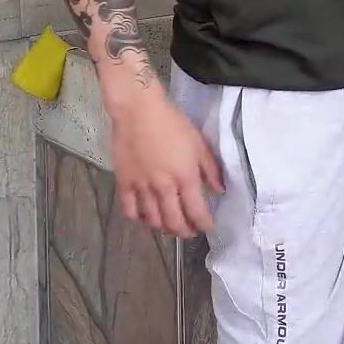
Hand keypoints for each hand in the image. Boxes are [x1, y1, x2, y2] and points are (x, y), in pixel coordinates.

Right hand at [107, 91, 223, 238]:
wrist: (138, 112)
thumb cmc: (172, 124)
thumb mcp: (199, 143)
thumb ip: (210, 169)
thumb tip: (219, 191)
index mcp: (185, 177)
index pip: (196, 211)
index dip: (203, 224)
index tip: (207, 227)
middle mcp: (164, 188)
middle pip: (174, 221)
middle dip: (184, 231)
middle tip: (189, 232)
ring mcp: (142, 188)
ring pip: (153, 220)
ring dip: (163, 228)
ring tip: (170, 227)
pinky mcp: (124, 183)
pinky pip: (130, 210)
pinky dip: (139, 219)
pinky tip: (145, 217)